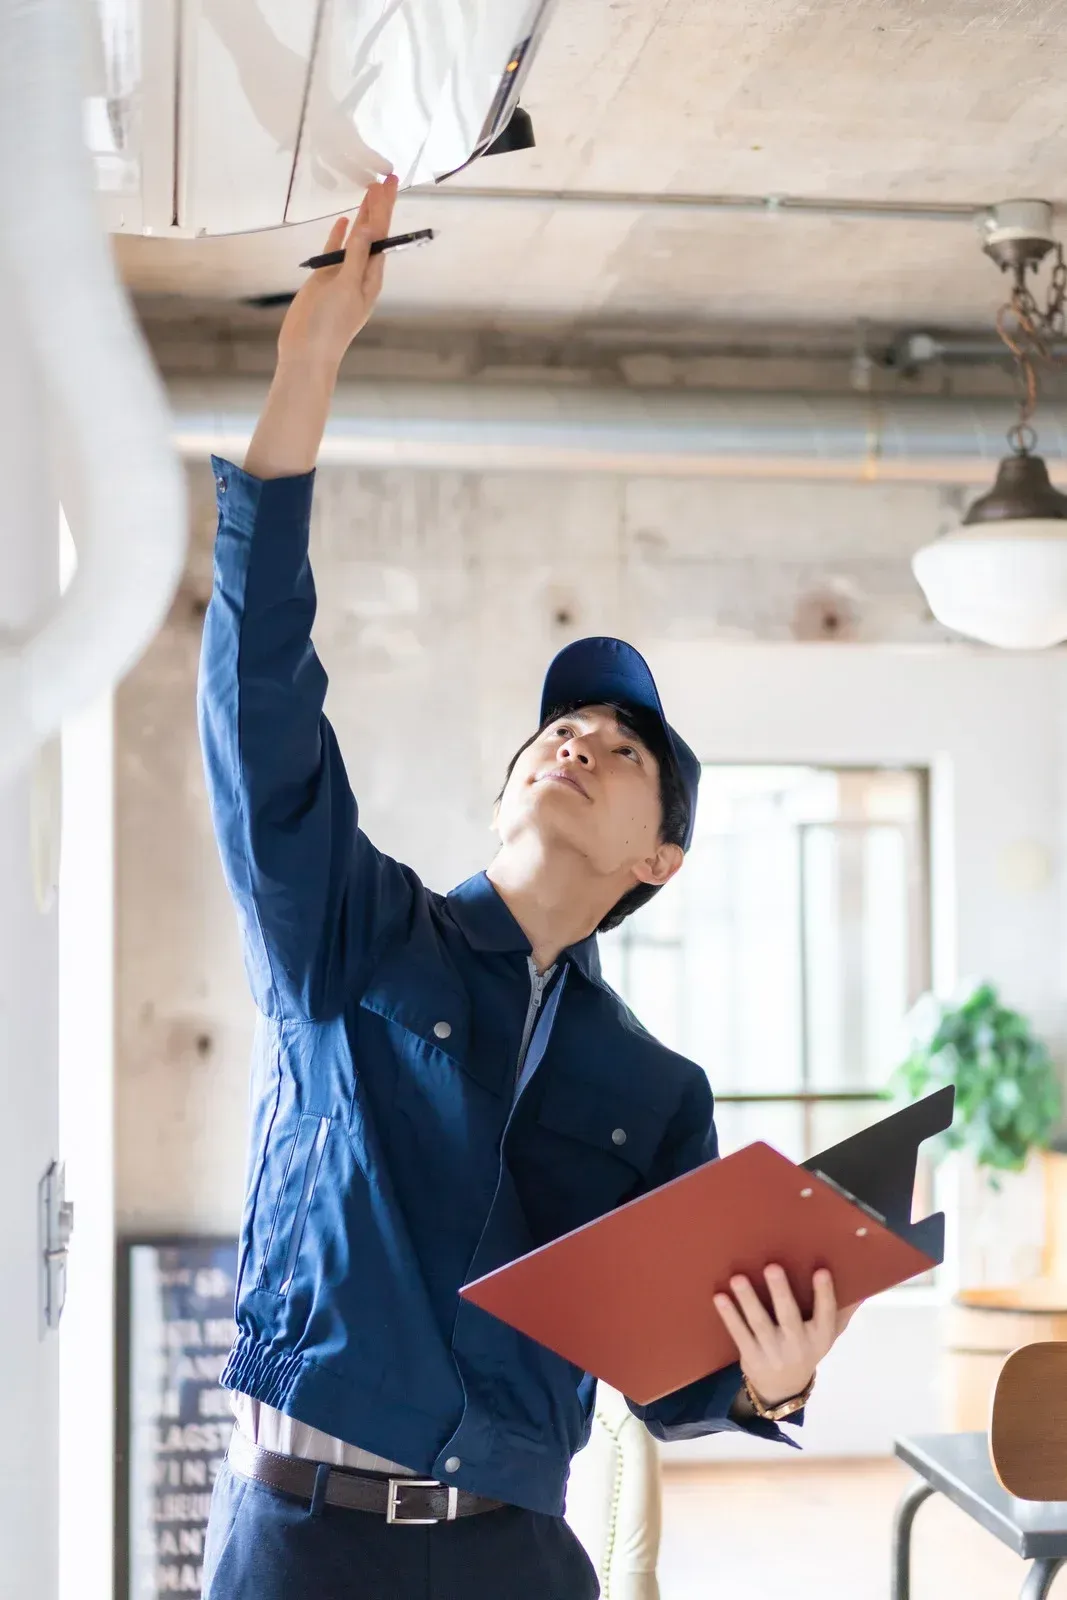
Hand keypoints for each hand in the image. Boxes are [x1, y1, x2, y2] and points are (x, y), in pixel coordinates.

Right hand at [277, 175, 398, 372]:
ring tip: (368, 191)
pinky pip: (335, 251)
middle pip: (373, 233)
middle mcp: (360, 274)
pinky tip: (344, 222)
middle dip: (379, 206)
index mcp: (371, 277)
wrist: (306, 351)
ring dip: (362, 216)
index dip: (384, 208)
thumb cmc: (330, 325)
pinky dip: (340, 235)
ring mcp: (342, 275)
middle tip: (385, 177)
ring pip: (355, 238)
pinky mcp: (324, 279)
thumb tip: (366, 227)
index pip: (381, 235)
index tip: (388, 183)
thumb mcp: (345, 288)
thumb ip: (355, 257)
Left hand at [714, 1266, 858, 1407]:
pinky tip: (720, 1296)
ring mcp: (773, 1352)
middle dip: (780, 1292)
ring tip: (738, 1278)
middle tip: (772, 1266)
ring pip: (759, 1323)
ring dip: (748, 1300)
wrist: (782, 1388)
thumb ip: (842, 1310)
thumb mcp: (828, 1334)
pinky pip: (739, 1333)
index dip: (824, 1294)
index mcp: (820, 1337)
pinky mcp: (751, 1356)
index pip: (825, 1314)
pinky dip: (729, 1316)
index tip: (821, 1270)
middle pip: (789, 1316)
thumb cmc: (807, 1347)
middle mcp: (798, 1346)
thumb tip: (863, 1285)